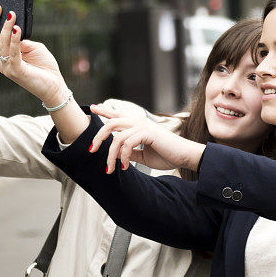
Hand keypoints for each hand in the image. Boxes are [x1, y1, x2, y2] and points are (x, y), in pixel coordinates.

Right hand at [0, 4, 67, 105]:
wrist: (54, 86)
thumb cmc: (45, 67)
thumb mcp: (32, 48)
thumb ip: (21, 40)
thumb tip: (14, 30)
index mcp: (3, 58)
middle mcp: (2, 63)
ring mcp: (8, 68)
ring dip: (5, 27)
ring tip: (11, 15)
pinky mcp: (17, 71)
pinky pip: (12, 53)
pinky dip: (14, 39)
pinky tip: (17, 28)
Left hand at [88, 104, 204, 173]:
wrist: (184, 156)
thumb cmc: (166, 155)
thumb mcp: (143, 155)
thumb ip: (129, 152)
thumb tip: (114, 154)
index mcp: (138, 124)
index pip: (118, 114)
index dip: (105, 110)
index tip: (93, 107)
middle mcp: (139, 122)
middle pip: (111, 123)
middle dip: (99, 136)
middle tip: (91, 149)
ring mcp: (143, 126)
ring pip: (117, 137)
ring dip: (110, 155)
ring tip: (109, 169)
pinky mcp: (147, 133)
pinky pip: (127, 144)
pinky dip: (124, 157)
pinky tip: (126, 167)